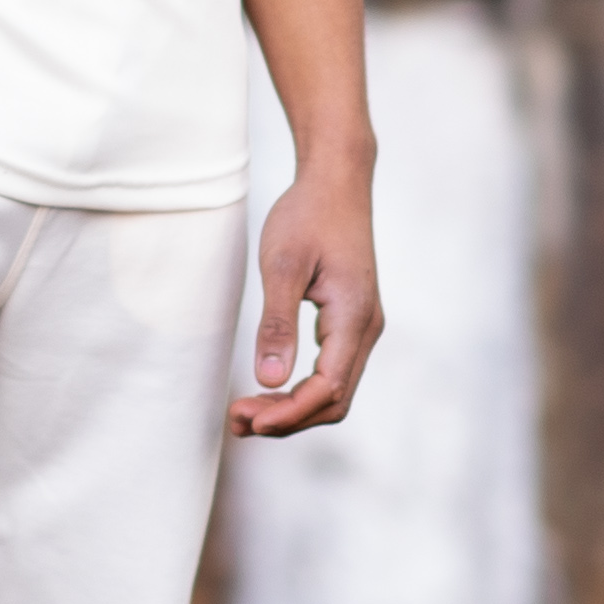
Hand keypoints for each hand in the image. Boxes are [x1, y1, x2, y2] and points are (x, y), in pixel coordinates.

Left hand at [231, 163, 378, 436]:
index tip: (249, 420)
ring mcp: (362, 327)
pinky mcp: (350, 321)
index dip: (289, 413)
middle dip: (288, 418)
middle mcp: (366, 329)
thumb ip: (277, 324)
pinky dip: (300, 389)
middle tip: (237, 421)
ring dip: (293, 408)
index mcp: (354, 317)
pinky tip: (267, 390)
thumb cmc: (308, 215)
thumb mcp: (283, 266)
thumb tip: (268, 379)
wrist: (336, 181)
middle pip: (334, 400)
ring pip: (334, 390)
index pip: (328, 389)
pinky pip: (331, 371)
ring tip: (245, 414)